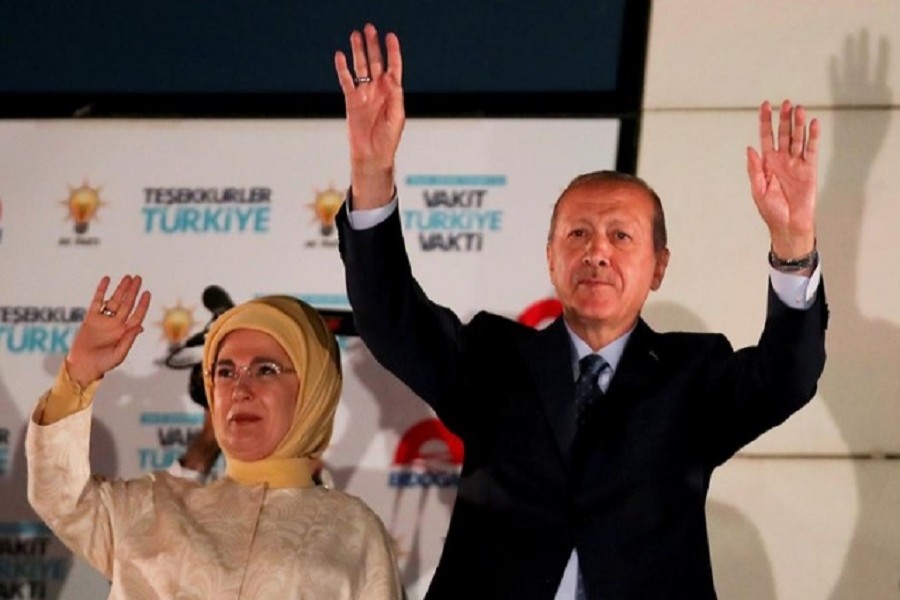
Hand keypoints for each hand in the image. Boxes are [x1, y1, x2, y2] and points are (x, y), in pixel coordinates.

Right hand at [66, 275, 150, 386]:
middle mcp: (116, 324)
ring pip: (114, 300)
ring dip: (121, 289)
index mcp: (125, 332)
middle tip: (138, 278)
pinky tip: (107, 279)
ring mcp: (104, 320)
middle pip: (127, 304)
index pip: (137, 314)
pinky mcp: (90, 318)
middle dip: (133, 291)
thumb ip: (129, 340)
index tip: (147, 292)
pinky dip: (101, 290)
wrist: (82, 366)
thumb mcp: (118, 354)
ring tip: (127, 277)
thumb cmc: (102, 364)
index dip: (142, 304)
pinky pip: (97, 301)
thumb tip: (141, 327)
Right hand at [334, 23, 404, 208]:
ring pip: (360, 67)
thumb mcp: (397, 117)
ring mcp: (365, 94)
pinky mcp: (352, 101)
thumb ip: (395, 97)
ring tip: (355, 36)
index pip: (393, 67)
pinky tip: (340, 56)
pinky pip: (346, 81)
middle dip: (373, 46)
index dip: (392, 52)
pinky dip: (343, 69)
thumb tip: (391, 79)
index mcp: (392, 93)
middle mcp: (378, 90)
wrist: (372, 155)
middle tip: (369, 29)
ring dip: (358, 52)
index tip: (390, 37)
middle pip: (375, 62)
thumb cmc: (388, 140)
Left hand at [746, 100, 818, 258]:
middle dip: (783, 119)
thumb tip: (749, 149)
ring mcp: (796, 163)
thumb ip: (754, 169)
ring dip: (798, 124)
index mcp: (767, 163)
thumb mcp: (758, 190)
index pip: (766, 137)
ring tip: (798, 109)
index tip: (766, 106)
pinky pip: (811, 150)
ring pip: (798, 139)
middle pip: (783, 134)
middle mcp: (782, 160)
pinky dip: (813, 137)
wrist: (788, 225)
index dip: (765, 121)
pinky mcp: (809, 170)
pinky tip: (814, 124)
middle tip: (785, 103)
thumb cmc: (771, 211)